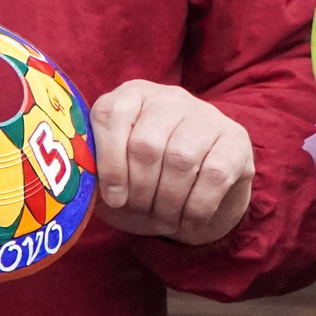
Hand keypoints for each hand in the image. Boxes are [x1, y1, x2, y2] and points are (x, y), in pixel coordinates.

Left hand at [91, 80, 253, 245]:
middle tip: (141, 211)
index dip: (109, 163)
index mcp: (131, 96)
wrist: (202, 190)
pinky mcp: (235, 139)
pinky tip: (187, 219)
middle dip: (140, 190)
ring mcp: (206, 115)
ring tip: (163, 219)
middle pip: (146, 144)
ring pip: (180, 159)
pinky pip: (214, 176)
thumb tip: (80, 186)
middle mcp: (169, 97)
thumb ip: (95, 175)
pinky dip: (195, 208)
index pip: (111, 116)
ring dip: (167, 202)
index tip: (114, 199)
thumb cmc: (147, 181)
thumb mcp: (116, 175)